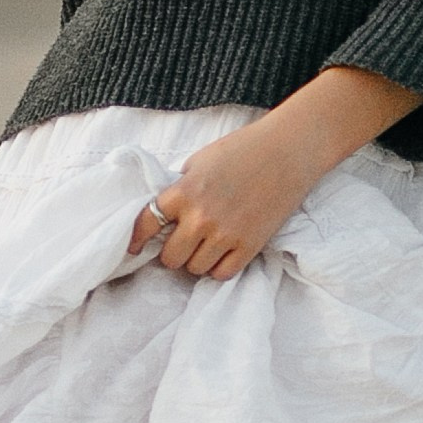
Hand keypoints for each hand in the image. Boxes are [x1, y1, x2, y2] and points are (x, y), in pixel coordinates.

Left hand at [128, 68, 422, 281]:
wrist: (288, 151)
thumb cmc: (243, 148)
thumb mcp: (200, 160)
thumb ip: (181, 186)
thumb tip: (166, 211)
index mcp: (184, 191)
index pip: (146, 224)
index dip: (136, 239)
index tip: (134, 247)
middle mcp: (200, 217)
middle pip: (170, 257)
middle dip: (171, 253)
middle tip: (179, 246)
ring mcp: (226, 234)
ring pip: (195, 269)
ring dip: (195, 262)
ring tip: (203, 249)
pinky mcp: (250, 246)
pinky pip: (222, 273)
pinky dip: (217, 268)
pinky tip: (221, 255)